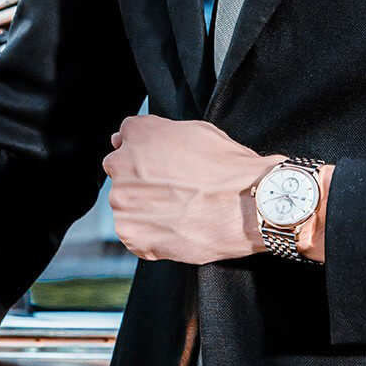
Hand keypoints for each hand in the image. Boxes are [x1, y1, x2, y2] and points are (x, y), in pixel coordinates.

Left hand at [102, 114, 286, 264]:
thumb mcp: (196, 129)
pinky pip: (133, 233)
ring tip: (178, 208)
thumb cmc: (226, 167)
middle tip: (172, 186)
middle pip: (121, 170)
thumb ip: (161, 131)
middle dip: (140, 178)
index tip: (157, 160)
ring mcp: (124, 203)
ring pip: (125, 203)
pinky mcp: (132, 235)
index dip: (145, 148)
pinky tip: (175, 225)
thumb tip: (142, 139)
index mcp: (138, 135)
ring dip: (143, 206)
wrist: (244, 205)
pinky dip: (150, 232)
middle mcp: (122, 166)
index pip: (126, 136)